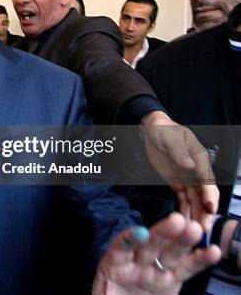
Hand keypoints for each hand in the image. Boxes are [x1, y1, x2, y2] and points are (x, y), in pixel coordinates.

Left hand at [93, 212, 220, 294]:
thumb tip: (103, 293)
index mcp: (114, 263)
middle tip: (177, 220)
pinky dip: (199, 260)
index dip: (130, 239)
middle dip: (163, 233)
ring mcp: (155, 270)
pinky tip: (211, 251)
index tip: (140, 232)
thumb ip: (106, 291)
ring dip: (183, 241)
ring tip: (195, 229)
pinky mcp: (170, 280)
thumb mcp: (105, 293)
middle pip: (150, 245)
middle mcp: (136, 262)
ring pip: (170, 253)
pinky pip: (185, 269)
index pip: (122, 248)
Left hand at [142, 111, 217, 230]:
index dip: (209, 196)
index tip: (210, 210)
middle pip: (205, 195)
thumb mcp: (170, 136)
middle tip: (202, 229)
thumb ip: (178, 150)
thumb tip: (189, 164)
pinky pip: (185, 199)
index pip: (207, 180)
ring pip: (196, 200)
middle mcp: (197, 171)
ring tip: (193, 231)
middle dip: (205, 212)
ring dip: (197, 215)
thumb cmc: (163, 130)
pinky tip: (184, 222)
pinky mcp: (178, 183)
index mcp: (199, 159)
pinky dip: (186, 210)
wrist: (152, 130)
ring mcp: (188, 178)